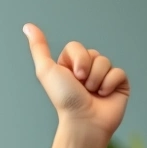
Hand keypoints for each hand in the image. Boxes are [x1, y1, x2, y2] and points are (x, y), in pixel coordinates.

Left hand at [23, 23, 129, 141]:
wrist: (84, 121)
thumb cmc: (64, 99)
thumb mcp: (47, 71)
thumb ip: (39, 48)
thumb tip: (28, 26)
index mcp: (68, 66)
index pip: (77, 47)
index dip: (77, 59)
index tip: (72, 76)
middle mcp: (85, 70)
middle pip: (93, 53)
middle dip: (87, 70)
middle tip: (81, 86)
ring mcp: (103, 76)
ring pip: (106, 61)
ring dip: (97, 79)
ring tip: (92, 93)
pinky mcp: (118, 84)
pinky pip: (119, 72)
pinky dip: (110, 84)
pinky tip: (104, 96)